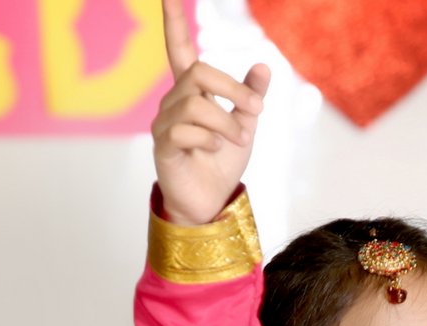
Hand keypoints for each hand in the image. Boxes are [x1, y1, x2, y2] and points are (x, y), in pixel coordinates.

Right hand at [152, 0, 270, 225]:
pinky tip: (213, 151)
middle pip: (199, 73)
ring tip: (239, 140)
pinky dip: (209, 140)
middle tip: (256, 110)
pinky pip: (186, 130)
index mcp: (192, 92)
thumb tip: (263, 64)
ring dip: (226, 123)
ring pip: (196, 104)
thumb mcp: (244, 124)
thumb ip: (250, 96)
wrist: (212, 201)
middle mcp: (173, 101)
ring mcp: (164, 122)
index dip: (174, 22)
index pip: (178, 49)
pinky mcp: (163, 145)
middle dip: (233, 89)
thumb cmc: (222, 163)